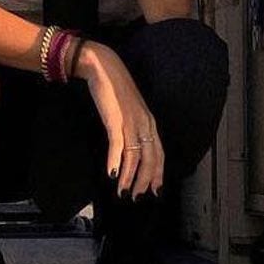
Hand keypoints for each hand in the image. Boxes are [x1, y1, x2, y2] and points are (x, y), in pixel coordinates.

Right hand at [73, 40, 164, 196]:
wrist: (104, 68)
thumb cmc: (115, 88)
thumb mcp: (129, 110)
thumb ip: (132, 127)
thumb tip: (129, 147)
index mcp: (149, 122)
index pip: (158, 153)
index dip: (158, 173)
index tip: (154, 189)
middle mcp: (144, 124)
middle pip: (150, 159)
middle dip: (144, 181)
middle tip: (136, 196)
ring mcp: (130, 122)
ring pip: (134, 156)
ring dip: (128, 177)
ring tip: (122, 191)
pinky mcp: (115, 120)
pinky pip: (118, 146)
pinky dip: (115, 162)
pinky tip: (112, 174)